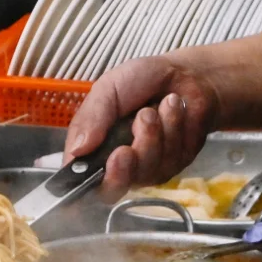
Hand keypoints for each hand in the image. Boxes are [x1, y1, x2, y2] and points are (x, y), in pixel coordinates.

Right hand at [64, 56, 219, 199]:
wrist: (185, 73)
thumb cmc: (141, 81)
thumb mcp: (108, 90)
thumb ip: (90, 118)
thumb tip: (76, 151)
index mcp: (94, 150)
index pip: (83, 182)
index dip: (90, 183)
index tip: (109, 159)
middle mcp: (117, 166)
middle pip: (114, 188)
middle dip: (125, 165)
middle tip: (129, 144)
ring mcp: (147, 169)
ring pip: (147, 171)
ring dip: (153, 134)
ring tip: (155, 107)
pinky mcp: (175, 166)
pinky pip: (172, 160)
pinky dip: (173, 129)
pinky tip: (172, 109)